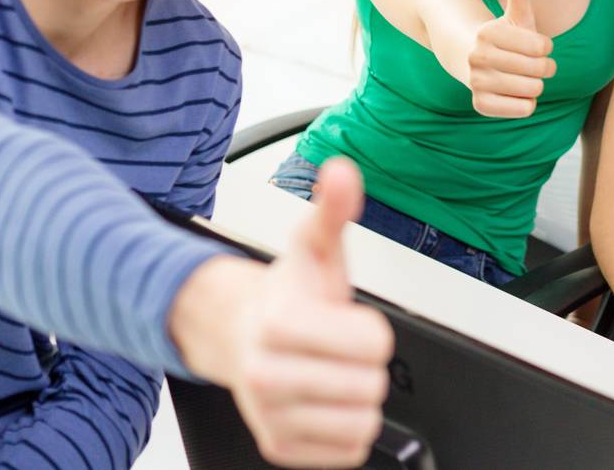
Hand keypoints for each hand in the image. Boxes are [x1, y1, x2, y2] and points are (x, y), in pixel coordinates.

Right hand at [172, 158, 394, 468]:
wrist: (239, 334)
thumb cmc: (287, 295)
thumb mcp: (314, 246)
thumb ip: (333, 209)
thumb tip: (342, 171)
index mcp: (280, 325)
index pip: (374, 345)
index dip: (373, 330)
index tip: (349, 321)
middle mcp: (266, 376)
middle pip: (370, 386)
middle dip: (366, 365)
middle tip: (339, 349)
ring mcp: (271, 417)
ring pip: (363, 423)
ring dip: (359, 398)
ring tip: (334, 373)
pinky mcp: (278, 448)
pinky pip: (349, 451)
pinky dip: (347, 429)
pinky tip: (326, 401)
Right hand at [469, 0, 555, 117]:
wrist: (470, 60)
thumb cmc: (503, 36)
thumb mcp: (514, 15)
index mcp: (488, 33)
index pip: (542, 47)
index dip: (546, 47)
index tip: (538, 45)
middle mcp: (478, 57)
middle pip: (539, 70)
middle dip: (545, 67)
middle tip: (536, 64)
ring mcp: (477, 82)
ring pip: (533, 91)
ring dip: (537, 85)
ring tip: (527, 78)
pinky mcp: (480, 104)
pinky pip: (523, 109)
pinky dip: (526, 103)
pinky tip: (516, 93)